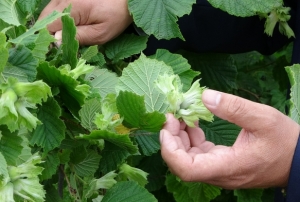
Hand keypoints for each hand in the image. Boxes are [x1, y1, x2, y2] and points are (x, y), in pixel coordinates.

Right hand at [39, 0, 132, 44]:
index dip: (49, 40)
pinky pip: (56, 7)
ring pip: (49, 12)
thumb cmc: (116, 17)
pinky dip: (58, 18)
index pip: (48, 26)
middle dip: (49, 33)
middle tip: (60, 46)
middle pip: (45, 18)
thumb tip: (56, 41)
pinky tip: (67, 26)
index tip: (56, 51)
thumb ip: (79, 37)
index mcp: (73, 7)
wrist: (125, 0)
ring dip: (53, 25)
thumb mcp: (100, 33)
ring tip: (64, 37)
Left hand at [160, 89, 299, 188]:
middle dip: (172, 139)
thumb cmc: (285, 141)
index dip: (169, 150)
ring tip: (181, 116)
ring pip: (189, 160)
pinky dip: (192, 140)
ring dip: (180, 139)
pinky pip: (200, 155)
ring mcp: (220, 171)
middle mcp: (220, 173)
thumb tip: (204, 96)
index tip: (167, 127)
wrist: (298, 160)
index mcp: (228, 166)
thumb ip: (233, 107)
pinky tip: (194, 124)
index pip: (187, 170)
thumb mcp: (263, 118)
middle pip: (182, 164)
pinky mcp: (223, 164)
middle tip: (172, 116)